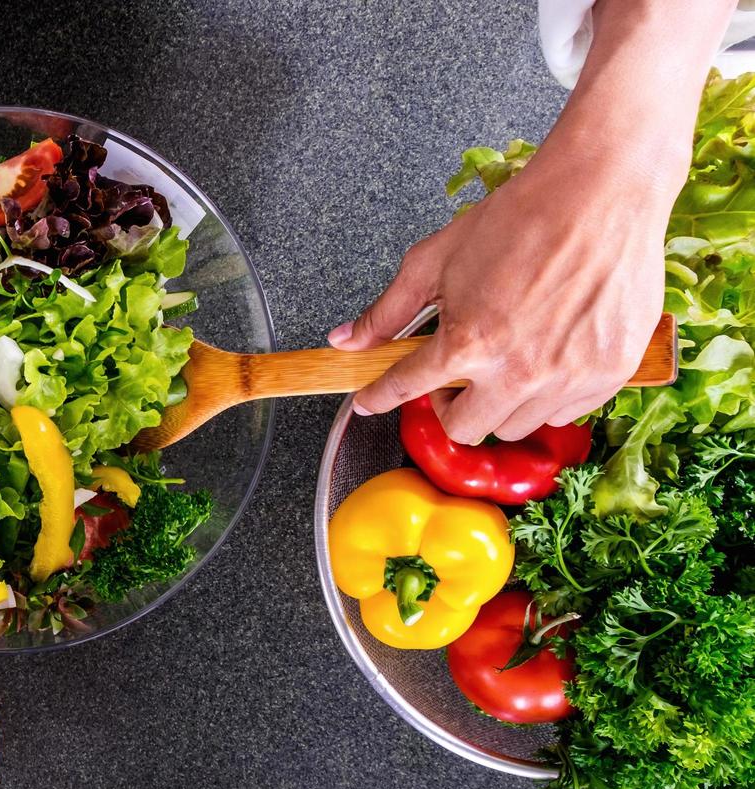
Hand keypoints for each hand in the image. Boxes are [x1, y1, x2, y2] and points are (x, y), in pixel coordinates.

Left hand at [329, 0, 729, 443]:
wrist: (600, 192)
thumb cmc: (518, 219)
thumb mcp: (434, 260)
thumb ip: (387, 311)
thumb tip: (344, 340)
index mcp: (470, 344)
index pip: (406, 391)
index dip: (379, 397)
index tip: (370, 400)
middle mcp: (519, 372)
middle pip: (465, 429)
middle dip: (449, 407)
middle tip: (454, 377)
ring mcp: (569, 377)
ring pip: (515, 426)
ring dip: (498, 403)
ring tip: (503, 361)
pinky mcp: (611, 373)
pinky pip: (566, 413)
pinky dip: (548, 396)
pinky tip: (545, 358)